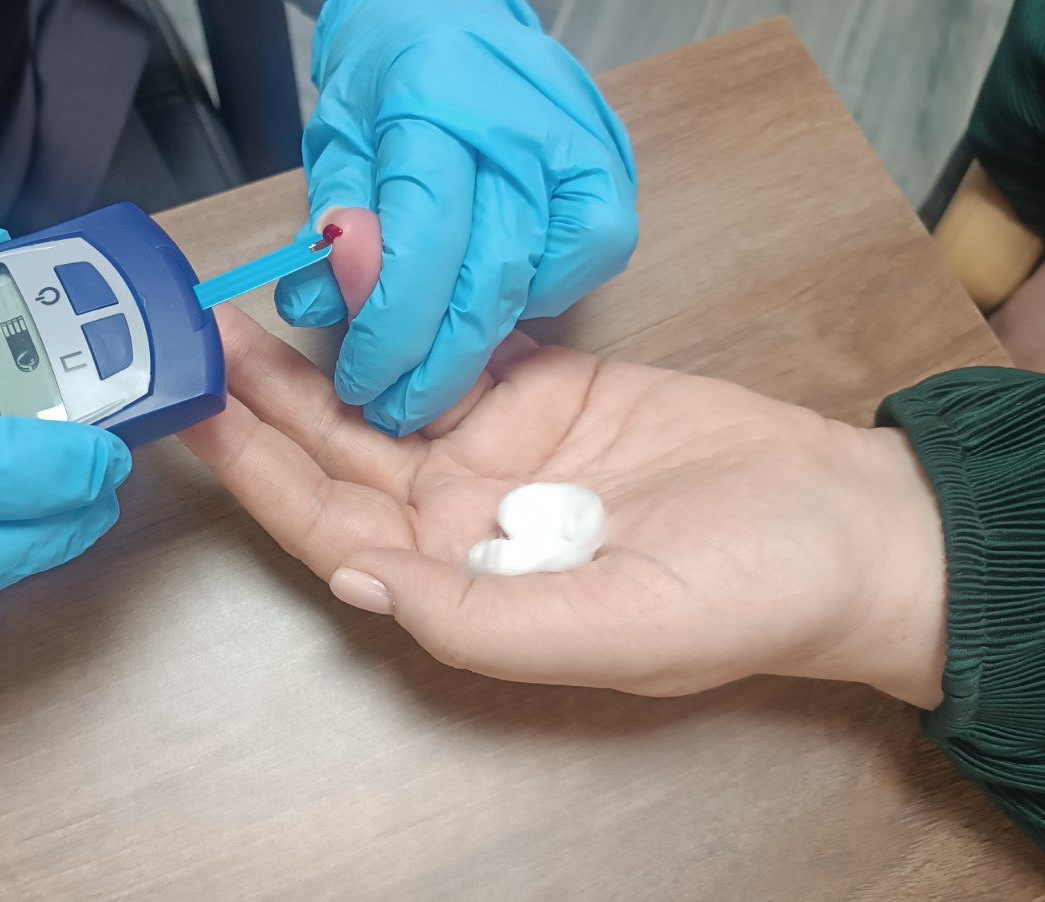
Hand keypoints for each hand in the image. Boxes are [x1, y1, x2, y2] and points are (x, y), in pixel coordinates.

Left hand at [181, 305, 948, 706]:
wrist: (846, 527)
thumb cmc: (741, 597)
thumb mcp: (610, 631)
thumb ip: (477, 620)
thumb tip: (356, 582)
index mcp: (461, 583)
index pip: (330, 530)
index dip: (258, 478)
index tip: (198, 421)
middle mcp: (463, 517)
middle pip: (336, 457)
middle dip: (264, 407)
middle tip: (198, 344)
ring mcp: (500, 449)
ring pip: (380, 398)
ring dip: (314, 360)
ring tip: (248, 310)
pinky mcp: (544, 389)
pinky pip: (453, 352)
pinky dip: (400, 321)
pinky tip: (349, 288)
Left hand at [277, 0, 638, 436]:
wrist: (452, 17)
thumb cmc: (390, 81)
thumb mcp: (335, 140)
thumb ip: (334, 223)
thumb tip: (330, 305)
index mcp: (432, 103)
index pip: (422, 242)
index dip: (393, 330)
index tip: (364, 380)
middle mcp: (517, 121)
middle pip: (491, 275)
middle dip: (441, 362)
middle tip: (400, 405)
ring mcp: (577, 139)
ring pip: (547, 274)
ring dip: (491, 327)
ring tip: (445, 335)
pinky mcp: (612, 159)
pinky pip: (595, 253)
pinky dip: (550, 284)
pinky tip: (506, 282)